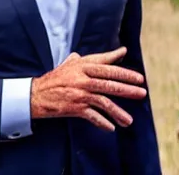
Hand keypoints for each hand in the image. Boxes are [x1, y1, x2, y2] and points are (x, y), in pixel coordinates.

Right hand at [31, 46, 145, 130]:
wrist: (37, 93)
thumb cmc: (59, 76)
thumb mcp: (76, 62)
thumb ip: (100, 57)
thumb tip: (121, 51)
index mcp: (85, 65)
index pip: (108, 68)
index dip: (124, 73)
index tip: (139, 78)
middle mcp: (83, 78)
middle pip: (109, 84)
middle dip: (127, 89)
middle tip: (142, 93)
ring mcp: (79, 94)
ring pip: (103, 102)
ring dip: (117, 112)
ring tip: (129, 120)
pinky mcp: (74, 108)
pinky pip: (91, 116)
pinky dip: (102, 122)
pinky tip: (111, 127)